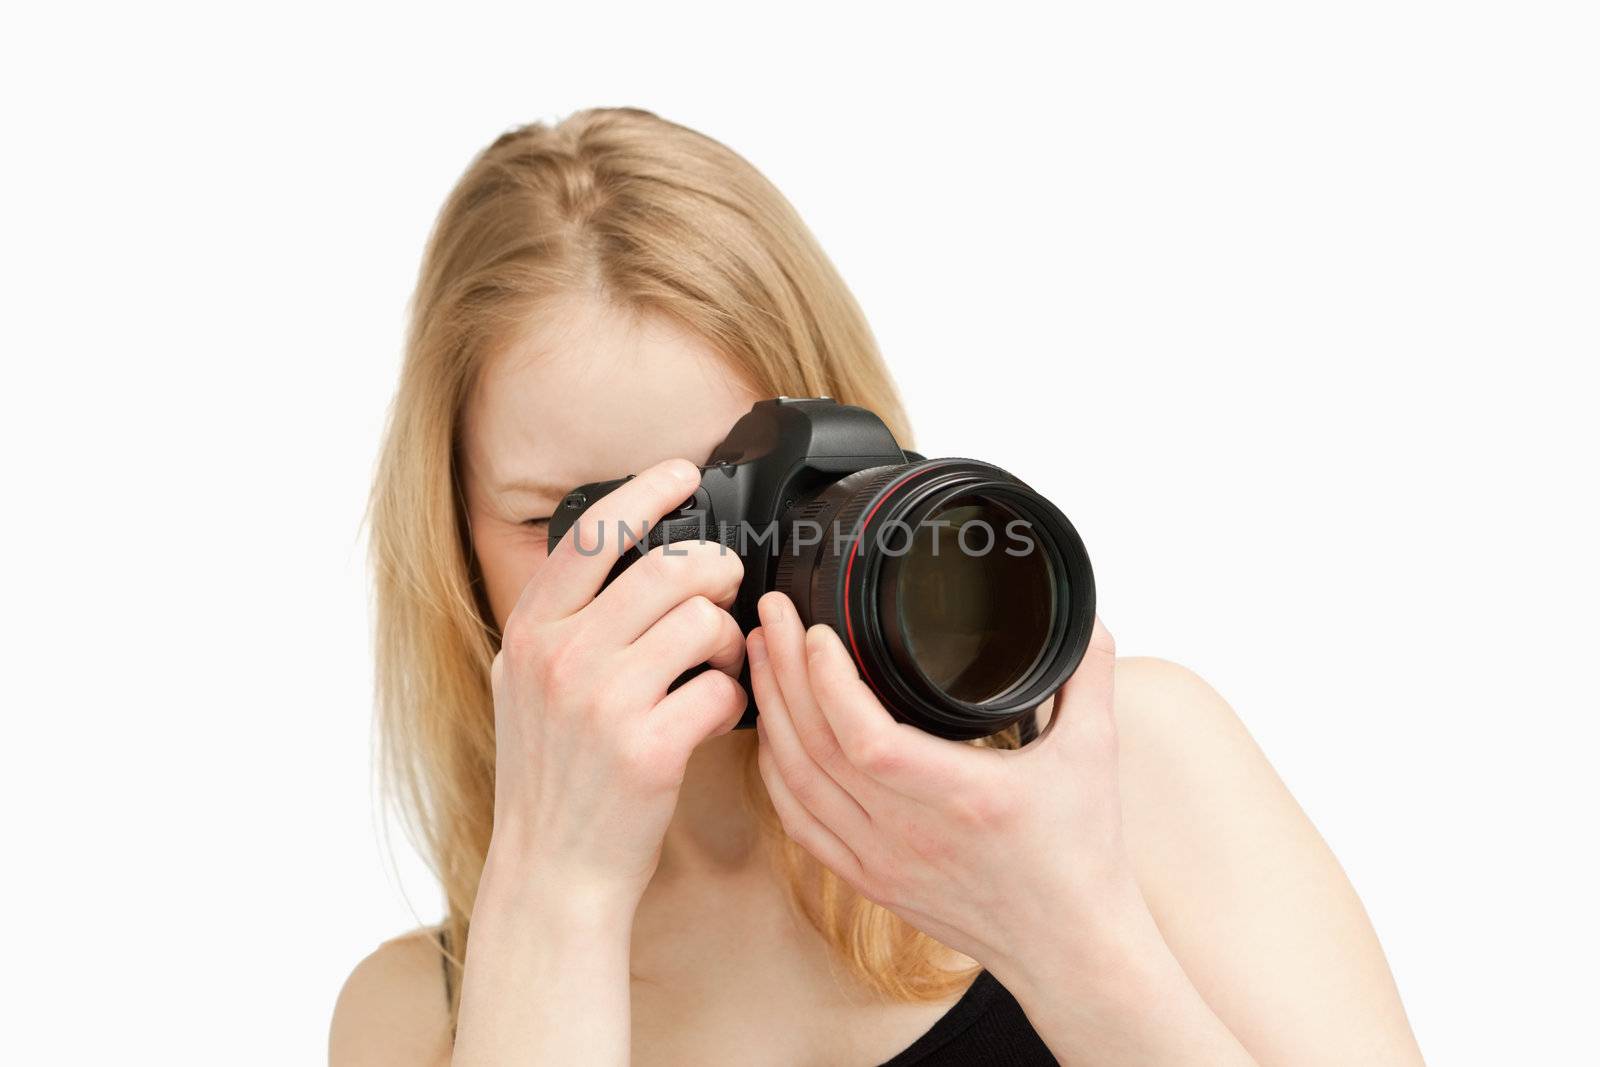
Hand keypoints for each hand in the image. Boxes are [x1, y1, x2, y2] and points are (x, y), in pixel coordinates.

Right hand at [482, 458, 748, 909]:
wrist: (552, 870)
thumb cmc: (552, 776)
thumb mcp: (526, 685)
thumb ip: (562, 621)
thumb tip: (621, 554)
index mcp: (529, 633)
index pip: (590, 536)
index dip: (644, 494)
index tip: (681, 474)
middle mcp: (559, 658)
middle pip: (667, 568)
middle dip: (715, 570)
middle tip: (725, 590)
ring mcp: (601, 703)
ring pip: (703, 620)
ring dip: (730, 638)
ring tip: (720, 663)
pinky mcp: (648, 749)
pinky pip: (722, 686)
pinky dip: (732, 696)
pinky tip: (713, 715)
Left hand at [748, 590, 1135, 978]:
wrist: (1069, 948)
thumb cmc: (1082, 855)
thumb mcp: (1095, 754)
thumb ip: (1086, 676)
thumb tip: (1085, 616)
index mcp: (966, 798)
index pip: (869, 740)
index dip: (830, 682)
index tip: (817, 632)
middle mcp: (913, 835)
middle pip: (818, 747)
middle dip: (784, 672)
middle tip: (772, 615)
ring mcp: (882, 862)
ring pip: (798, 781)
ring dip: (771, 712)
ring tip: (761, 653)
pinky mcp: (869, 881)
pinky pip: (800, 822)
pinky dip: (775, 771)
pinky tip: (770, 730)